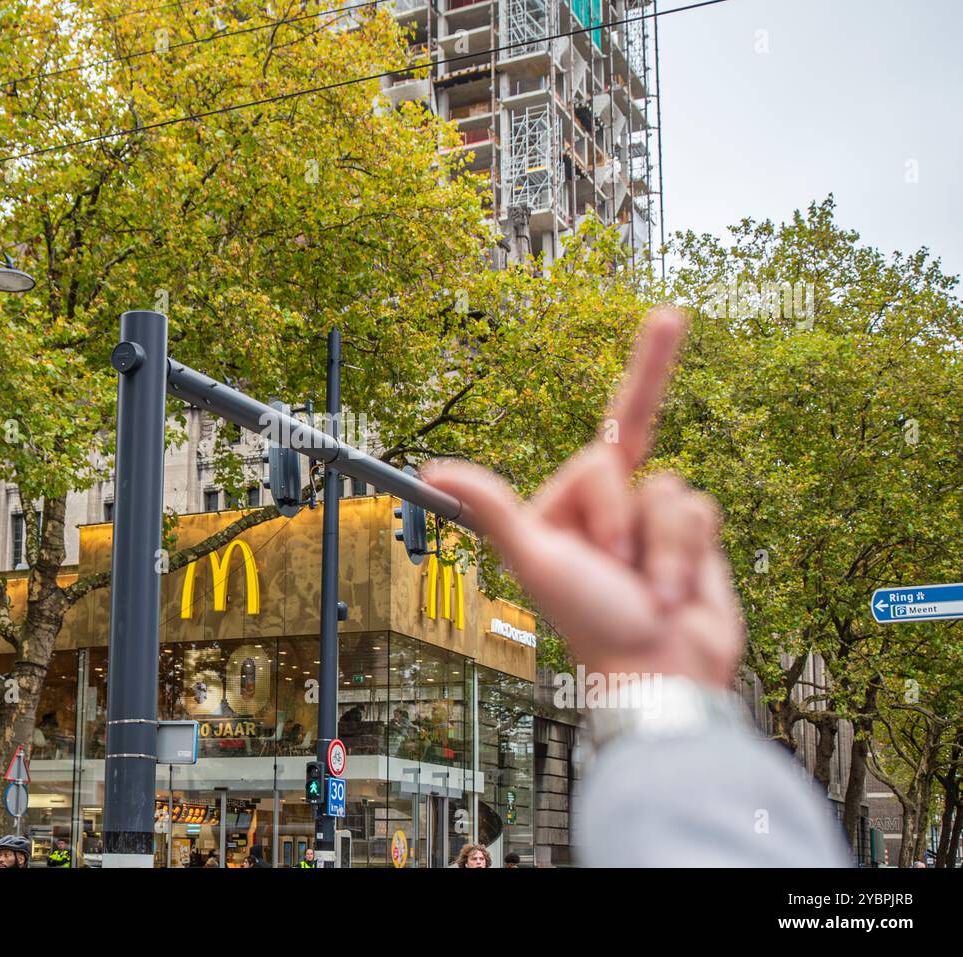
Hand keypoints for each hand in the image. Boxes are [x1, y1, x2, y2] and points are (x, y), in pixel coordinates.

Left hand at [422, 307, 743, 688]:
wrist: (660, 669)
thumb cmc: (593, 620)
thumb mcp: (538, 559)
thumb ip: (494, 508)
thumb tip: (431, 470)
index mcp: (567, 503)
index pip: (602, 450)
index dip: (638, 389)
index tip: (671, 315)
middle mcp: (608, 504)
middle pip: (634, 463)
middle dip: (622, 522)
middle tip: (612, 569)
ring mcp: (650, 520)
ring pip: (672, 489)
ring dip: (662, 548)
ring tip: (648, 591)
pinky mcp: (690, 535)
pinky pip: (702, 510)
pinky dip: (689, 552)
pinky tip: (678, 590)